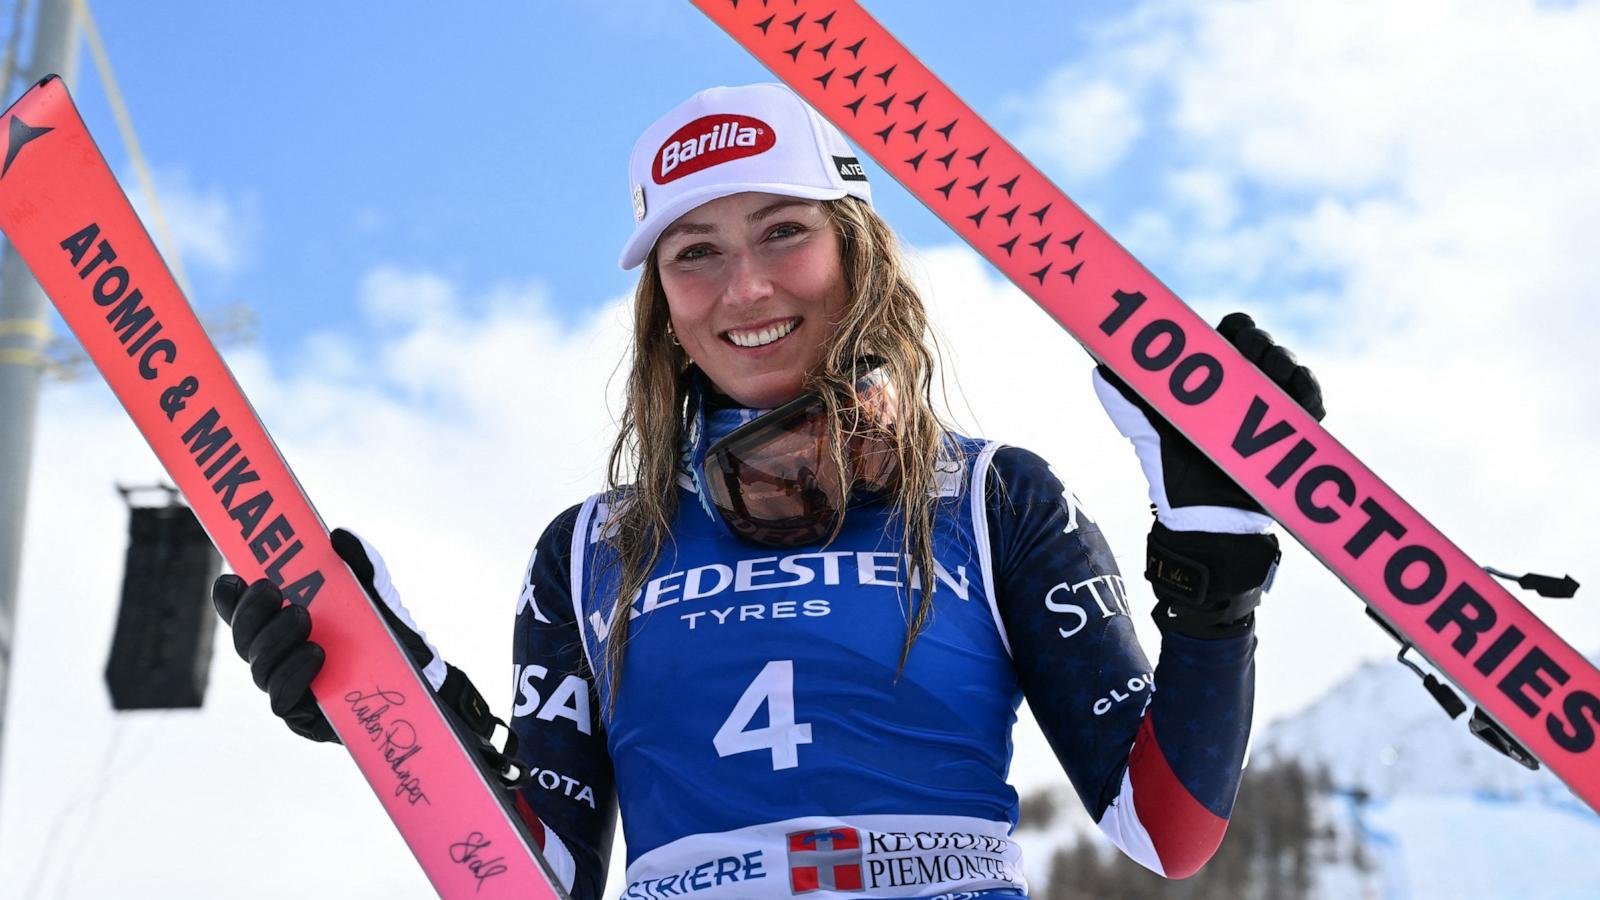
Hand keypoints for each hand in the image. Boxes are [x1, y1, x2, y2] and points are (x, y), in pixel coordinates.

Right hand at [211, 528, 444, 742]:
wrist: (422, 675)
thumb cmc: (388, 631)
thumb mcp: (377, 592)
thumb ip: (361, 563)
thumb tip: (338, 536)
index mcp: (284, 623)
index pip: (242, 613)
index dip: (230, 598)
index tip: (233, 578)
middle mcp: (279, 655)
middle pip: (243, 639)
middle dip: (250, 613)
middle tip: (272, 590)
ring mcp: (288, 686)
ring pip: (259, 668)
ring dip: (274, 640)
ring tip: (303, 618)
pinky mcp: (303, 715)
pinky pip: (282, 699)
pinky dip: (293, 675)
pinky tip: (314, 654)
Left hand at [1093, 312, 1324, 529]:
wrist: (1198, 510)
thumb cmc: (1169, 463)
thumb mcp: (1143, 423)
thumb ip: (1123, 393)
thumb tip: (1096, 363)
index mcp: (1214, 370)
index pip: (1235, 329)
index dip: (1236, 325)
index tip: (1228, 333)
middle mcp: (1246, 380)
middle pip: (1263, 342)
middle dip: (1258, 340)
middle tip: (1247, 352)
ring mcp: (1273, 401)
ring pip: (1289, 364)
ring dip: (1282, 362)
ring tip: (1270, 375)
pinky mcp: (1296, 426)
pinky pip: (1311, 397)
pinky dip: (1307, 389)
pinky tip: (1296, 394)